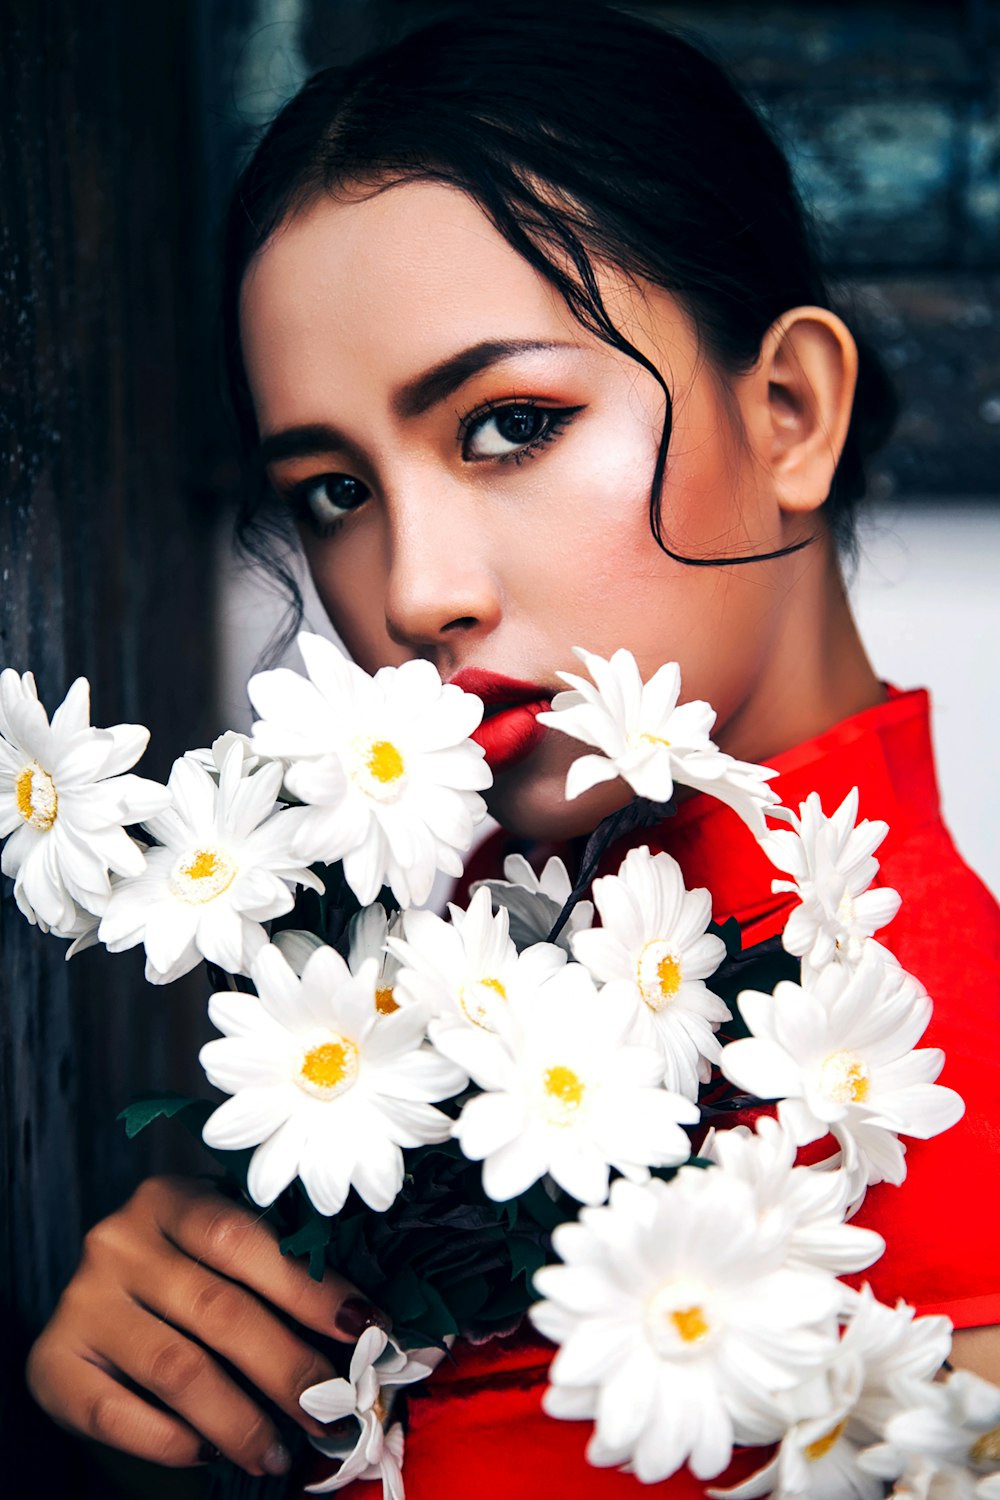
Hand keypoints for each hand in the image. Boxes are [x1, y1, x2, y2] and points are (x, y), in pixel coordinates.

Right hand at [26, 1175, 389, 1475]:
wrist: (101, 1303)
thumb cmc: (187, 1269)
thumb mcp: (224, 1248)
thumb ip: (279, 1266)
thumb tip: (366, 1326)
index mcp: (170, 1198)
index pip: (245, 1239)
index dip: (311, 1287)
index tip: (367, 1328)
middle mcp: (118, 1241)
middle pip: (218, 1310)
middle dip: (287, 1368)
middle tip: (331, 1411)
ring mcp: (81, 1301)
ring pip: (175, 1369)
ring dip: (239, 1420)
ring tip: (279, 1453)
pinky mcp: (52, 1363)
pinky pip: (118, 1414)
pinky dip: (173, 1442)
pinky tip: (211, 1454)